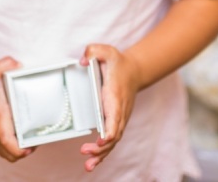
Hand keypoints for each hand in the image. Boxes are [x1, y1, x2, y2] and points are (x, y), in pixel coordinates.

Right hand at [0, 56, 33, 161]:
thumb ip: (6, 64)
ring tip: (32, 140)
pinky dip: (12, 150)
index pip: (5, 138)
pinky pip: (2, 151)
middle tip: (38, 140)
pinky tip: (22, 139)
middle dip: (25, 151)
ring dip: (19, 152)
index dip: (17, 147)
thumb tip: (19, 64)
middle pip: (9, 153)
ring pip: (6, 155)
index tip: (29, 148)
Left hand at [78, 44, 142, 171]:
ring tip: (88, 166)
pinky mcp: (116, 122)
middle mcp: (119, 111)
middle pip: (114, 136)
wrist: (135, 71)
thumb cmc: (118, 63)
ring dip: (102, 155)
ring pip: (113, 142)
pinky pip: (111, 141)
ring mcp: (119, 119)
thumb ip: (93, 51)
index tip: (101, 140)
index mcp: (115, 97)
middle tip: (86, 152)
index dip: (109, 132)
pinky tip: (92, 162)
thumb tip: (82, 61)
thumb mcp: (106, 51)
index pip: (115, 118)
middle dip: (101, 148)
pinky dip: (103, 153)